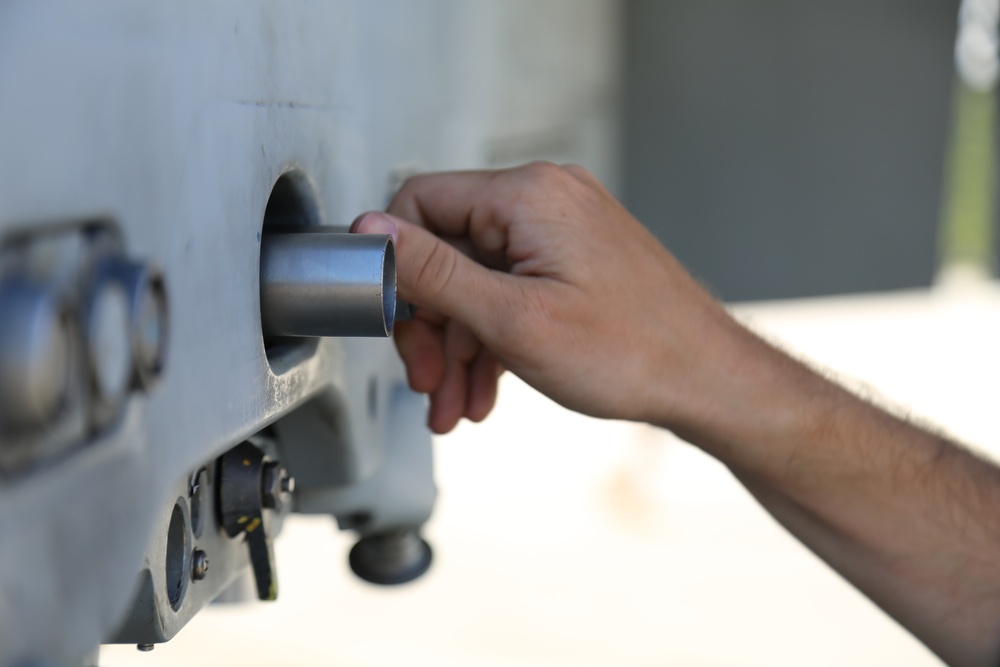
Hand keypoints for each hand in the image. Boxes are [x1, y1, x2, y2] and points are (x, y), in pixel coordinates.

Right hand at [352, 162, 744, 433]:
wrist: (708, 381)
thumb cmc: (630, 352)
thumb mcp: (512, 319)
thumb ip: (433, 273)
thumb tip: (369, 231)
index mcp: (528, 196)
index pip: (422, 203)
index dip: (396, 266)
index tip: (392, 322)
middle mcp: (545, 200)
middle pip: (448, 250)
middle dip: (432, 325)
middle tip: (426, 380)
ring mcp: (562, 230)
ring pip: (477, 281)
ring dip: (459, 347)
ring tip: (456, 404)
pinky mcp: (573, 260)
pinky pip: (511, 291)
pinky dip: (493, 340)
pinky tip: (485, 390)